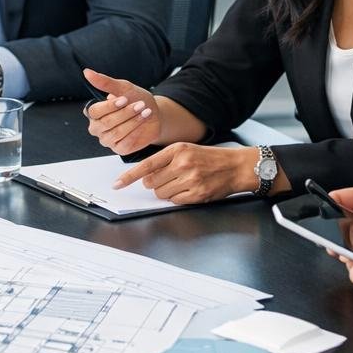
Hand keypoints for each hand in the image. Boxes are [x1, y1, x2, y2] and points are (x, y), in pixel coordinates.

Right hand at [83, 69, 160, 154]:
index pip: (95, 112)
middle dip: (125, 113)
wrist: (154, 113)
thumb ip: (105, 82)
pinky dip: (136, 131)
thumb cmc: (136, 99)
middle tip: (140, 104)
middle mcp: (97, 128)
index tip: (124, 98)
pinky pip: (125, 142)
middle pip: (106, 122)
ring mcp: (107, 140)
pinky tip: (144, 121)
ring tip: (145, 111)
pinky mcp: (120, 149)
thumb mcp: (123, 88)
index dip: (109, 106)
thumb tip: (86, 72)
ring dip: (133, 121)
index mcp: (94, 113)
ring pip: (117, 132)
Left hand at [114, 142, 253, 203]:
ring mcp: (190, 180)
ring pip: (161, 194)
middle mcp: (182, 164)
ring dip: (167, 191)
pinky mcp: (197, 194)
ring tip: (182, 183)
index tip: (117, 184)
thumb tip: (144, 175)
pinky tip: (189, 189)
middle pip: (152, 183)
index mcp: (177, 150)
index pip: (146, 165)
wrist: (235, 166)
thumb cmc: (209, 158)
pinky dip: (178, 198)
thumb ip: (165, 160)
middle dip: (156, 184)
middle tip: (169, 178)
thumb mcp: (186, 150)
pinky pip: (175, 201)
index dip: (129, 177)